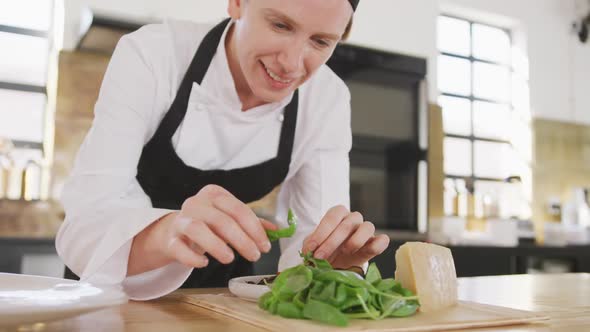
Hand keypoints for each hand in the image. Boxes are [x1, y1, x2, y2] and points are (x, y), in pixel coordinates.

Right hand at [128, 184, 277, 275]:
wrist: (176, 232)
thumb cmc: (209, 224)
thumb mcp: (230, 218)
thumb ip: (252, 222)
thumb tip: (276, 230)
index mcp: (214, 194)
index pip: (238, 209)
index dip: (255, 228)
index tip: (265, 246)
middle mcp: (196, 203)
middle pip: (221, 220)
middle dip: (242, 240)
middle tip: (254, 256)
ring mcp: (180, 220)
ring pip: (197, 229)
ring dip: (217, 246)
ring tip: (230, 259)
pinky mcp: (170, 240)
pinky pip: (179, 248)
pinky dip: (192, 257)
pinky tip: (205, 263)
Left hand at [301, 205, 388, 269]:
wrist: (337, 265)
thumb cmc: (325, 252)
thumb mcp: (314, 248)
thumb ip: (310, 247)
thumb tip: (308, 252)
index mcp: (338, 214)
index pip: (333, 216)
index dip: (321, 232)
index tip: (311, 248)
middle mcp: (353, 219)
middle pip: (347, 224)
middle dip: (331, 242)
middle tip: (320, 257)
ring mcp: (366, 230)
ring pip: (368, 227)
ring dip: (354, 241)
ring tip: (344, 253)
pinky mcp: (376, 243)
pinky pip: (383, 240)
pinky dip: (377, 245)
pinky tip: (363, 253)